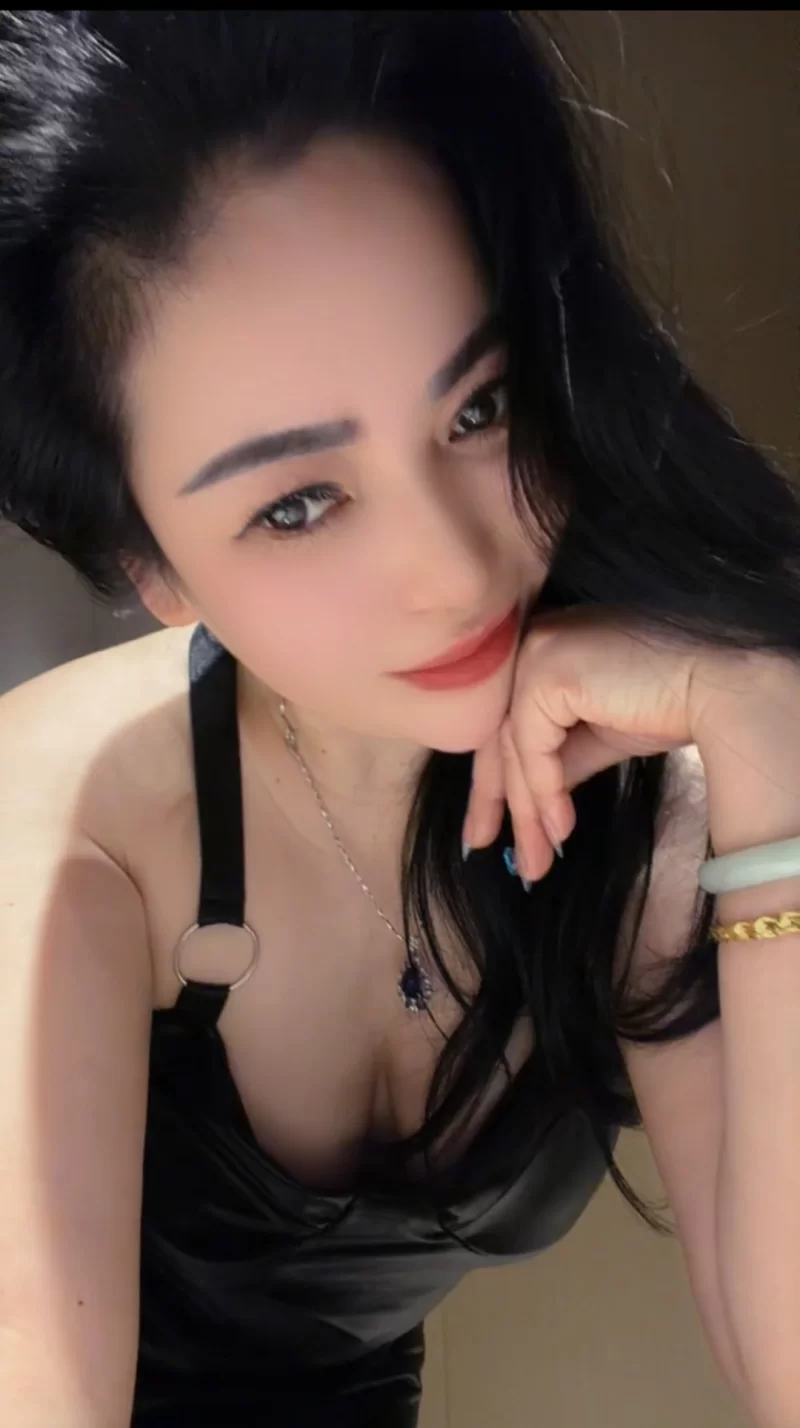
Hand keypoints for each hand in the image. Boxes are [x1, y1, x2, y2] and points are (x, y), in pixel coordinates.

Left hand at [462, 604, 742, 882]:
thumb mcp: (598, 737)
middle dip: (498, 800)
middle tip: (491, 851)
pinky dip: (543, 792)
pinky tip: (560, 829)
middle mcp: (532, 640)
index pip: (505, 720)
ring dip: (526, 810)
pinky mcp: (546, 671)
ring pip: (513, 746)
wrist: (721, 686)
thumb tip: (532, 805)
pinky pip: (531, 746)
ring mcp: (536, 651)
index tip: (487, 828)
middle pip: (502, 734)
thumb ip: (559, 760)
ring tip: (536, 860)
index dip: (493, 778)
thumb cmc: (671, 703)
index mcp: (543, 647)